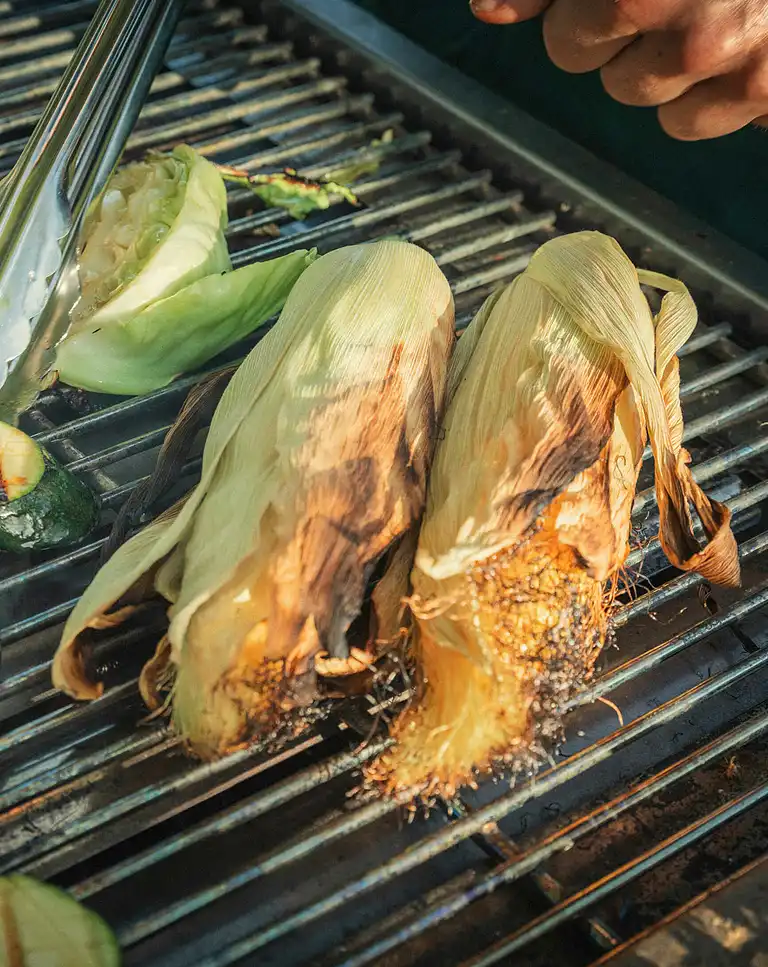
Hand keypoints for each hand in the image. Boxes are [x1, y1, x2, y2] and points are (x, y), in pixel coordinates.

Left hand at [469, 0, 767, 138]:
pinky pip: (680, 122)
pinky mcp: (753, 86)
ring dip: (652, 64)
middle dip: (602, 29)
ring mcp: (710, 44)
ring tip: (704, 17)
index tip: (586, 4)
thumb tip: (485, 8)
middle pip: (569, 50)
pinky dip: (698, 97)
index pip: (553, 20)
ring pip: (626, 89)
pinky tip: (729, 52)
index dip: (563, 8)